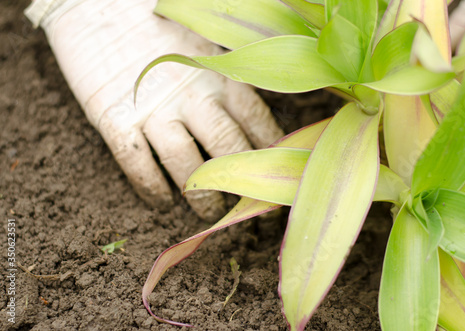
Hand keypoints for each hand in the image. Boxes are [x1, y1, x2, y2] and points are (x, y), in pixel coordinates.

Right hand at [25, 0, 283, 219]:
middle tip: (249, 207)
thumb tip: (258, 114)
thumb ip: (232, 72)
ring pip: (186, 165)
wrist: (97, 3)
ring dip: (200, 196)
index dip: (270, 154)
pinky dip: (151, 187)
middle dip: (240, 183)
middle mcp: (192, 94)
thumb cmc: (159, 22)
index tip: (276, 178)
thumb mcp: (206, 42)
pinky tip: (161, 201)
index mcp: (220, 74)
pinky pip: (137, 163)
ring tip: (209, 214)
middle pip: (227, 147)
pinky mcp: (115, 118)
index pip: (257, 122)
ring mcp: (153, 108)